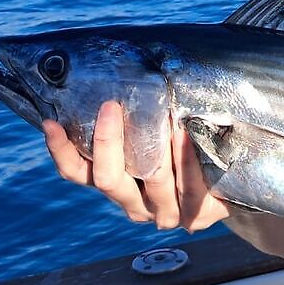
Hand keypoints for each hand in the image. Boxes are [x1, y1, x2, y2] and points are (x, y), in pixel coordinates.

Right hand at [43, 101, 230, 232]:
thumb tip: (114, 69)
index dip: (60, 151)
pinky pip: (189, 188)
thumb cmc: (184, 143)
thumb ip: (133, 115)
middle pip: (109, 179)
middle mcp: (133, 203)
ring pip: (153, 182)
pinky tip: (185, 136)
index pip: (77, 172)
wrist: (231, 181)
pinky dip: (186, 160)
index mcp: (115, 183)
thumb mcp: (154, 130)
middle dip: (107, 141)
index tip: (51, 123)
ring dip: (156, 149)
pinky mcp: (194, 215)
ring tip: (161, 118)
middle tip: (110, 106)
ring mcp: (163, 212)